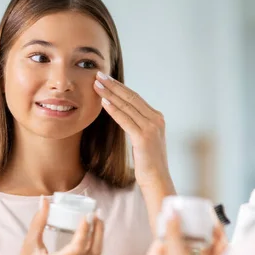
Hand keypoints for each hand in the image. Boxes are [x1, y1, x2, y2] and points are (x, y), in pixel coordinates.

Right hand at [9, 197, 103, 254]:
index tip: (88, 215)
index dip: (85, 230)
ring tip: (98, 221)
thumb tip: (45, 200)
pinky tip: (95, 235)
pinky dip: (95, 247)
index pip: (77, 248)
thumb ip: (38, 222)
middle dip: (97, 231)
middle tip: (97, 213)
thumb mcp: (29, 245)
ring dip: (99, 238)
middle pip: (92, 252)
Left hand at [94, 71, 173, 191]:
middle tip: (99, 75)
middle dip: (113, 85)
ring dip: (110, 94)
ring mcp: (151, 128)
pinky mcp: (144, 137)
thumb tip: (124, 115)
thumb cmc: (149, 162)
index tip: (106, 79)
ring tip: (97, 84)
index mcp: (156, 118)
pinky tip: (104, 102)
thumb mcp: (144, 139)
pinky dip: (114, 110)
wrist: (157, 179)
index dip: (120, 87)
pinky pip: (125, 120)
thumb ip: (138, 125)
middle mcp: (156, 119)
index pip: (135, 98)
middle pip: (131, 97)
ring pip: (127, 106)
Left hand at [146, 215, 226, 254]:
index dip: (163, 234)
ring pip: (200, 252)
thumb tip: (171, 215)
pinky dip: (218, 245)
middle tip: (193, 218)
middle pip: (181, 249)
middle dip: (190, 232)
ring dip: (206, 236)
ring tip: (210, 221)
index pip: (156, 250)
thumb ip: (173, 235)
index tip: (171, 220)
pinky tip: (220, 233)